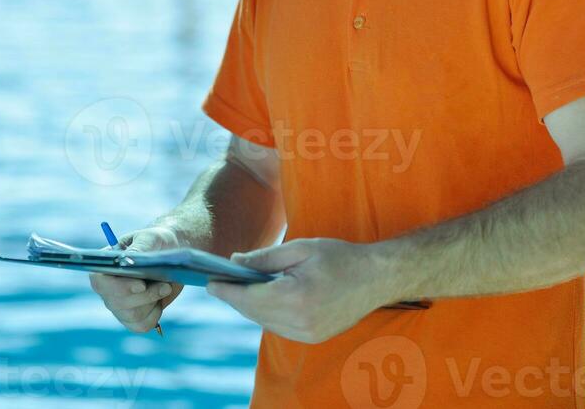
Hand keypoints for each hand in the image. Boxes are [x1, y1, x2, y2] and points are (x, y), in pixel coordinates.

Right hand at [89, 225, 184, 332]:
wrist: (172, 252)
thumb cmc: (156, 241)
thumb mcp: (150, 238)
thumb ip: (139, 248)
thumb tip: (127, 260)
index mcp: (105, 267)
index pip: (100, 282)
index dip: (119, 287)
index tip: (141, 285)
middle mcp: (108, 289)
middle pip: (118, 303)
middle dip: (146, 295)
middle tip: (165, 284)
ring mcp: (119, 306)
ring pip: (132, 315)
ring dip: (153, 302)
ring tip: (165, 286)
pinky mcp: (133, 318)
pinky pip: (141, 325)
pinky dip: (155, 314)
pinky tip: (160, 299)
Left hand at [205, 237, 381, 343]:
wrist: (376, 278)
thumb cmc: (339, 256)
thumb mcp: (301, 248)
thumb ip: (266, 257)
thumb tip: (235, 262)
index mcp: (296, 297)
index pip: (250, 297)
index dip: (226, 291)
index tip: (208, 282)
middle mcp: (300, 322)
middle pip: (254, 312)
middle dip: (234, 297)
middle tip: (217, 282)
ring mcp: (307, 334)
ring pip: (265, 322)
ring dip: (249, 306)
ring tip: (236, 288)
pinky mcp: (313, 338)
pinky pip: (279, 327)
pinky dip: (266, 314)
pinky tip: (262, 298)